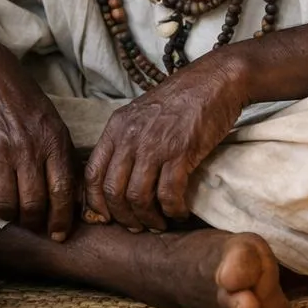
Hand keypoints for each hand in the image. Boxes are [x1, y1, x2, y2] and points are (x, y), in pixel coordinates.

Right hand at [0, 45, 77, 240]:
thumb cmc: (23, 102)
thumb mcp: (53, 123)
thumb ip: (62, 158)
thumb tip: (73, 198)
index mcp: (53, 141)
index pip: (62, 192)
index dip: (61, 220)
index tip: (59, 234)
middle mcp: (28, 148)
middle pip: (33, 205)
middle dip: (33, 222)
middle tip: (31, 222)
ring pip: (5, 205)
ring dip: (7, 214)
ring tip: (8, 207)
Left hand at [84, 54, 248, 231]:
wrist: (214, 81)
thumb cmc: (181, 99)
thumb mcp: (141, 114)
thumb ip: (127, 141)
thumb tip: (118, 177)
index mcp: (116, 127)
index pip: (92, 174)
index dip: (96, 202)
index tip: (108, 217)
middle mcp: (130, 137)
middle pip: (113, 191)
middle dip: (123, 217)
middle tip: (138, 226)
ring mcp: (155, 145)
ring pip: (138, 197)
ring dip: (148, 218)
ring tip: (159, 222)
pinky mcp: (181, 152)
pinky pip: (168, 194)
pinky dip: (172, 210)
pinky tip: (179, 212)